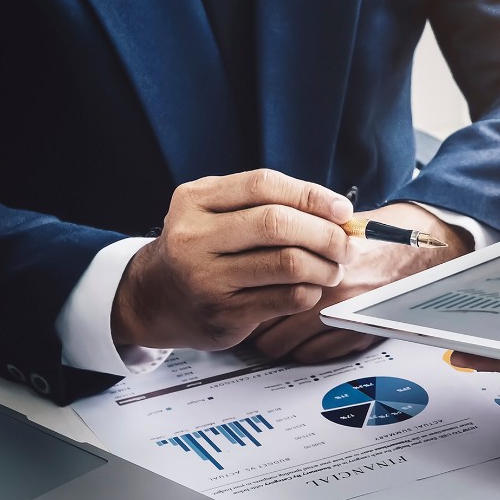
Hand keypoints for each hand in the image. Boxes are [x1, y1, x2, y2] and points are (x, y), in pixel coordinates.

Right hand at [113, 169, 352, 350]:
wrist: (153, 299)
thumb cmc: (201, 250)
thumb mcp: (215, 214)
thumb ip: (266, 205)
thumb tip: (338, 213)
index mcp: (195, 200)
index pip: (264, 185)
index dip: (312, 195)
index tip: (342, 210)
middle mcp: (194, 236)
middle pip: (278, 224)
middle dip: (325, 234)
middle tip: (347, 245)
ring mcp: (207, 278)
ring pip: (288, 264)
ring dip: (324, 266)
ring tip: (333, 269)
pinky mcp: (224, 313)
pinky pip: (286, 298)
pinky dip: (310, 292)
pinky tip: (310, 289)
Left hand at [250, 203, 472, 361]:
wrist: (426, 250)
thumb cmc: (385, 234)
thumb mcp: (335, 225)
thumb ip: (297, 237)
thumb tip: (256, 246)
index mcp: (317, 262)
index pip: (259, 290)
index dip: (244, 294)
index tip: (240, 293)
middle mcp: (328, 294)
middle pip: (264, 324)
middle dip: (254, 323)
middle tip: (249, 317)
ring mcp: (343, 319)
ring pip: (282, 345)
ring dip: (275, 339)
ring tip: (273, 330)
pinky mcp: (358, 336)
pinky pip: (313, 355)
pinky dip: (304, 349)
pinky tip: (303, 337)